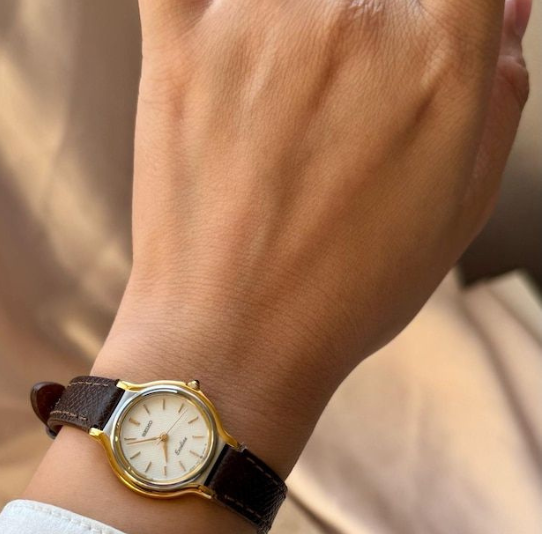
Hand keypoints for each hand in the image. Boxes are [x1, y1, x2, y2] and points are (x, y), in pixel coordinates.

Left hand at [97, 0, 529, 473]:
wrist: (231, 344)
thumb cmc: (348, 292)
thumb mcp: (457, 211)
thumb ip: (497, 95)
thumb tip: (510, 6)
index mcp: (440, 57)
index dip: (441, 8)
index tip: (423, 31)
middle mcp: (357, 18)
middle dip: (371, 33)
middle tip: (347, 110)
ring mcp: (259, 24)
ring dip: (295, 30)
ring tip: (286, 119)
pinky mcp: (180, 46)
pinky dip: (204, 6)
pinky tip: (222, 33)